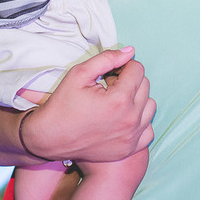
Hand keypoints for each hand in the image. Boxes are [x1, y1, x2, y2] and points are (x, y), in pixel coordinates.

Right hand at [24, 46, 155, 163]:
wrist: (50, 138)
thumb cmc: (63, 105)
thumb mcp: (79, 74)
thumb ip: (107, 59)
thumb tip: (130, 51)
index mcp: (120, 100)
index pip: (137, 69)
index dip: (123, 66)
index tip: (110, 73)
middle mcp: (130, 119)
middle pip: (145, 85)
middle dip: (129, 80)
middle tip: (109, 85)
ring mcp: (132, 137)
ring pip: (150, 106)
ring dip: (137, 99)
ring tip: (116, 101)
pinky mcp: (130, 148)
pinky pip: (148, 129)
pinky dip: (140, 121)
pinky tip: (123, 118)